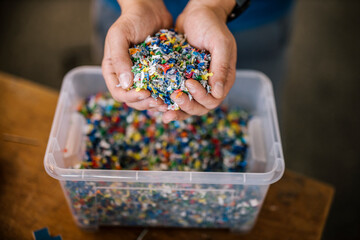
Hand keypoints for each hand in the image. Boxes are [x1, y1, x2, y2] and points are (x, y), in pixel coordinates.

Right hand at [102, 0, 171, 111]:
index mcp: (114, 70)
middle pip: (134, 100)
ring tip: (168, 103)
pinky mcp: (157, 74)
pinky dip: (167, 95)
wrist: (151, 10)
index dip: (131, 97)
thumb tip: (126, 83)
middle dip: (146, 104)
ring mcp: (143, 77)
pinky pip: (160, 89)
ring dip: (157, 104)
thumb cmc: (131, 20)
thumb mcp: (119, 35)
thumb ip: (119, 58)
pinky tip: (175, 95)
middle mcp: (127, 76)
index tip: (145, 94)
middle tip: (160, 102)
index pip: (119, 93)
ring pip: (148, 98)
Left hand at [162, 0, 236, 122]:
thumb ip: (221, 67)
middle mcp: (209, 85)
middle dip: (187, 105)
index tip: (188, 83)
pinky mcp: (181, 79)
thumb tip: (218, 93)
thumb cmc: (211, 25)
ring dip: (176, 109)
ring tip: (163, 109)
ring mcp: (195, 83)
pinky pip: (176, 94)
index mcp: (223, 79)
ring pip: (187, 105)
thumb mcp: (220, 43)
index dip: (201, 97)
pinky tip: (157, 102)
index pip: (214, 99)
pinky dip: (167, 101)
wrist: (197, 13)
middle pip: (200, 107)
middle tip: (175, 97)